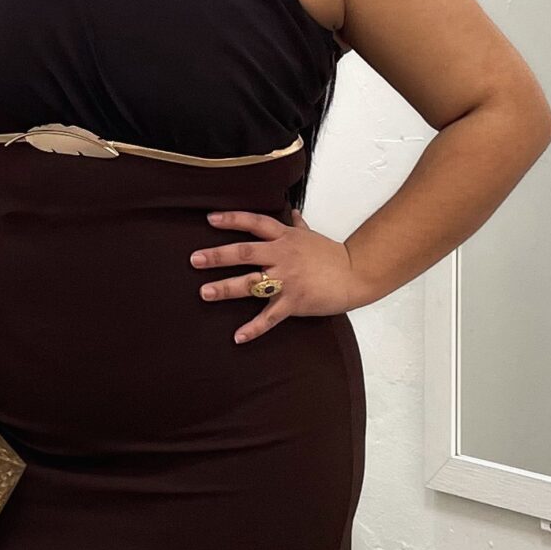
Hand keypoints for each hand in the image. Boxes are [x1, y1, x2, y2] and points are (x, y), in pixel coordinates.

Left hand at [188, 206, 367, 342]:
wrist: (356, 274)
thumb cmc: (332, 255)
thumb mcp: (312, 235)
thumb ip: (298, 225)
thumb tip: (293, 213)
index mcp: (285, 237)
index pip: (255, 223)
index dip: (233, 219)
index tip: (210, 219)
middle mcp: (283, 256)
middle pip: (245, 252)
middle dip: (218, 256)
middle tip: (195, 260)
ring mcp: (288, 280)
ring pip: (252, 283)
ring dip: (226, 288)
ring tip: (205, 292)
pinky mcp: (294, 302)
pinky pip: (270, 317)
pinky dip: (254, 328)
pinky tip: (238, 337)